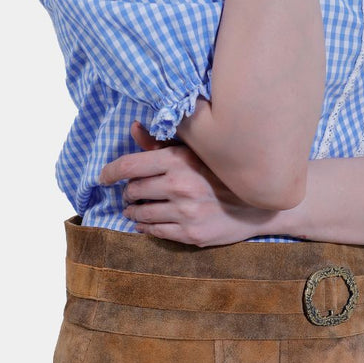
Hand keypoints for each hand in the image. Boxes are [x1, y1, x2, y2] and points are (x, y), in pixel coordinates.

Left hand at [98, 121, 284, 246]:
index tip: (103, 177)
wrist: (260, 205)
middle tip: (130, 194)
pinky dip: (144, 228)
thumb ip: (162, 142)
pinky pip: (155, 232)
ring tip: (134, 210)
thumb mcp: (196, 152)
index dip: (110, 172)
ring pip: (141, 214)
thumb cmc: (225, 173)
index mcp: (179, 160)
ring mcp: (185, 213)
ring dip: (133, 212)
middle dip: (128, 193)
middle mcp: (180, 186)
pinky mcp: (191, 234)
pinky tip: (144, 224)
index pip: (130, 166)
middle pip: (133, 191)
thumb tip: (133, 128)